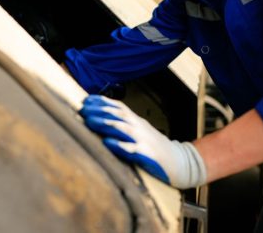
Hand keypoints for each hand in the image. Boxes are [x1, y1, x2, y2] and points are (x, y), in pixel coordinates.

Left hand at [79, 95, 206, 188]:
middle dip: (99, 111)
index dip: (102, 102)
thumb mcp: (139, 131)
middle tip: (83, 109)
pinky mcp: (146, 155)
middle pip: (117, 115)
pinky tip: (107, 143)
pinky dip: (119, 145)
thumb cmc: (155, 147)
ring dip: (105, 124)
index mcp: (136, 121)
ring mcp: (143, 140)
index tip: (86, 100)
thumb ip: (124, 124)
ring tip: (90, 121)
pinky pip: (131, 149)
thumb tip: (102, 118)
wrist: (180, 162)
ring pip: (122, 128)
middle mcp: (139, 127)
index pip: (118, 107)